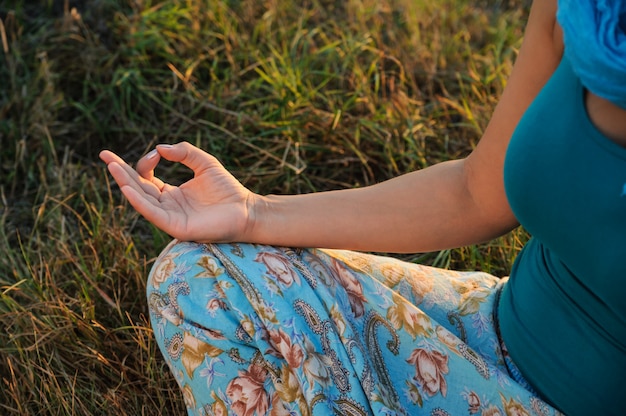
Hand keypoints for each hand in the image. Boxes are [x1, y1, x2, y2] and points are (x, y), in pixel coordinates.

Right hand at [99, 142, 255, 241]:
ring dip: (125, 184)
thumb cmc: (228, 189)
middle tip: (103, 155)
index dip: (144, 163)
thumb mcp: (204, 163)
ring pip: (141, 200)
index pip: (146, 179)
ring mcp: (170, 217)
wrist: (247, 210)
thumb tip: (160, 147)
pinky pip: (152, 214)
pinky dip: (139, 202)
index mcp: (172, 193)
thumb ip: (184, 152)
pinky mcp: (176, 227)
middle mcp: (167, 206)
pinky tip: (127, 188)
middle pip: (138, 188)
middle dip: (120, 172)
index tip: (156, 153)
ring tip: (112, 167)